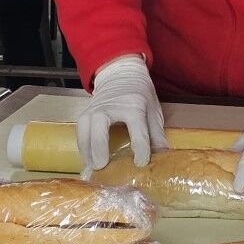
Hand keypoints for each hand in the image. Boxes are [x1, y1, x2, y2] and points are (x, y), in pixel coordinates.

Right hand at [76, 56, 168, 172]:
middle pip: (100, 122)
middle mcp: (112, 105)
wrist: (121, 75)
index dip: (140, 145)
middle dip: (99, 144)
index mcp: (134, 104)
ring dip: (87, 148)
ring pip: (85, 126)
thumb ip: (157, 134)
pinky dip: (82, 146)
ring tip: (92, 167)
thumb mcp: (153, 110)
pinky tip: (88, 160)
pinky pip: (80, 130)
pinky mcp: (86, 113)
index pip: (136, 125)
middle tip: (101, 165)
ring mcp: (96, 108)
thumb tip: (163, 158)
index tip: (141, 162)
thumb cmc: (139, 95)